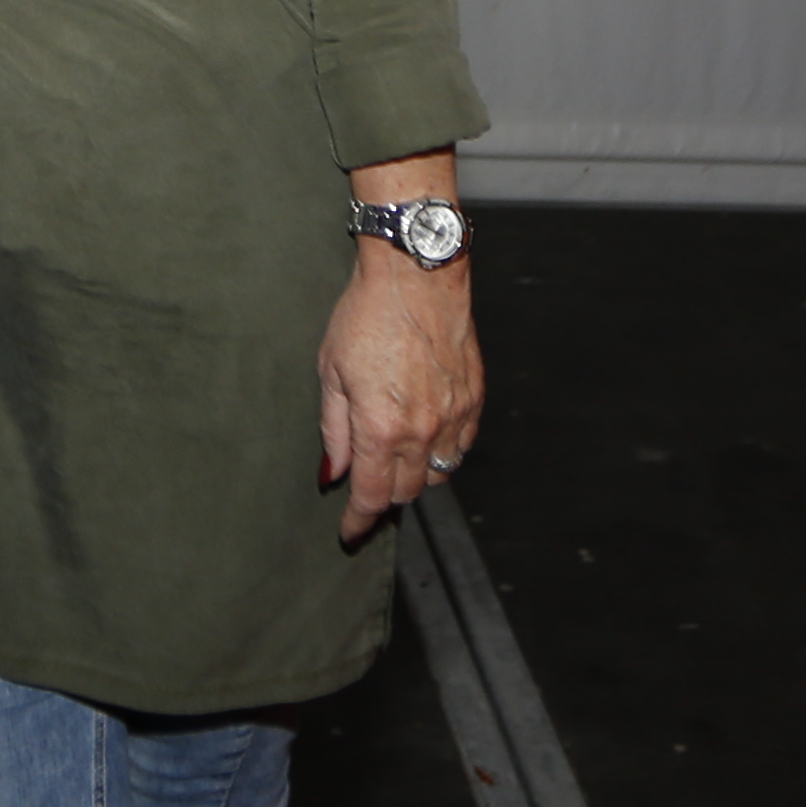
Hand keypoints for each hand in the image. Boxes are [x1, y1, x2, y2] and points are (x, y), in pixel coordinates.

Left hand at [315, 241, 479, 545]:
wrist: (416, 275)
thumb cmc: (368, 313)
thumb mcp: (331, 372)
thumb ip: (333, 430)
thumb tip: (333, 471)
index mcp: (380, 427)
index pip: (371, 495)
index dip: (358, 520)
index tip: (350, 531)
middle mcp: (422, 429)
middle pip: (407, 491)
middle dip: (384, 496)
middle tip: (367, 488)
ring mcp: (453, 416)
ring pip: (438, 474)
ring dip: (416, 476)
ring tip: (396, 458)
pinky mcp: (474, 399)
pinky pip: (461, 446)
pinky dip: (443, 453)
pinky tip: (426, 437)